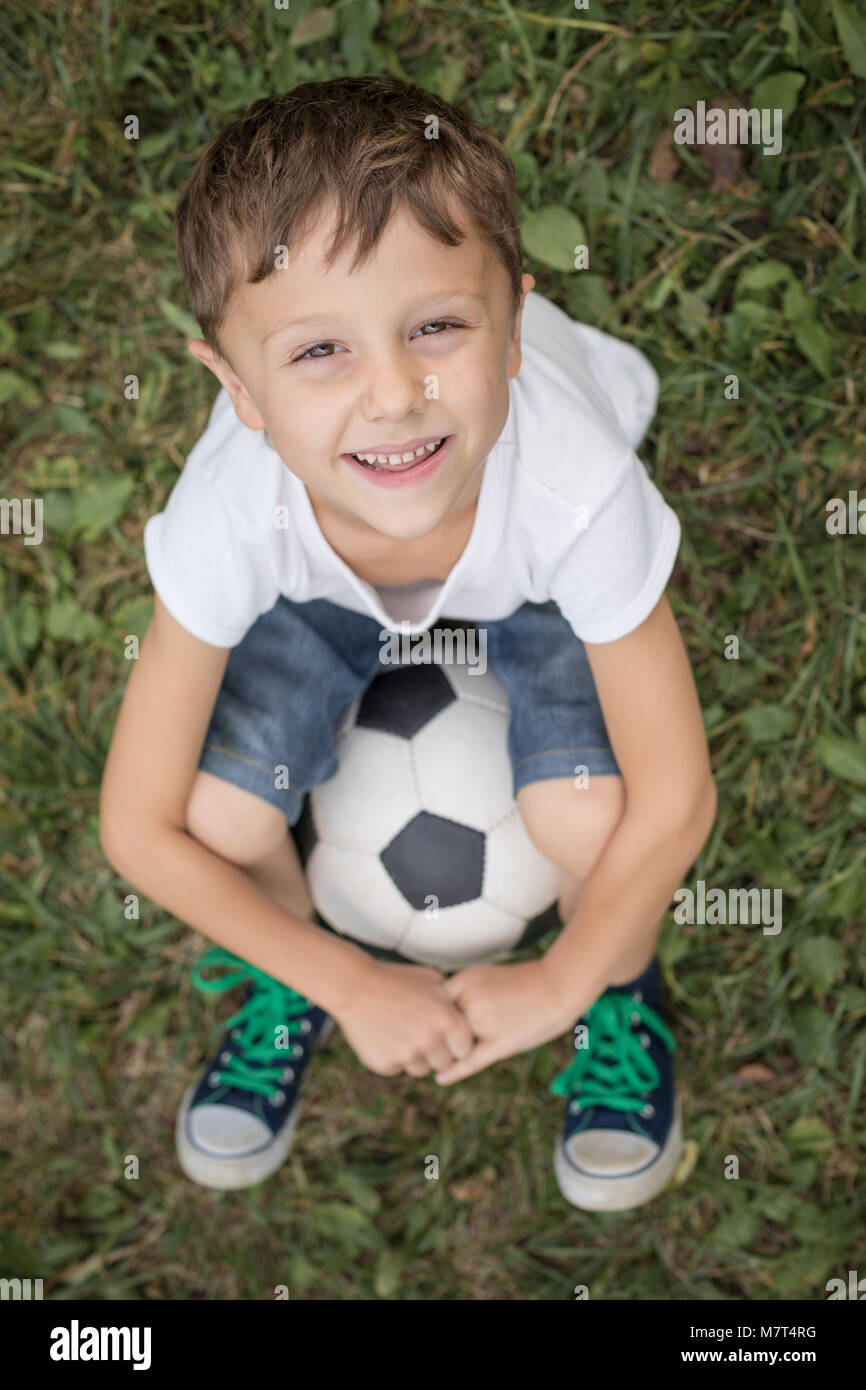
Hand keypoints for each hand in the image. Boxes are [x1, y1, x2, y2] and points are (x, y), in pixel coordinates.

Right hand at [332, 959, 475, 1077]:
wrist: (355, 986)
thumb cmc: (394, 980)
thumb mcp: (430, 979)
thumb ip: (451, 999)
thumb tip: (465, 1012)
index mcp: (446, 1020)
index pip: (465, 1049)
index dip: (456, 1043)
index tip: (447, 1038)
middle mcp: (429, 1040)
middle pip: (444, 1063)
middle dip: (436, 1052)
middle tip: (422, 1034)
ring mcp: (407, 1055)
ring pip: (421, 1069)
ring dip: (415, 1056)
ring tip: (401, 1031)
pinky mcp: (386, 1065)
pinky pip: (398, 1068)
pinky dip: (393, 1057)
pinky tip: (385, 1035)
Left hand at [433, 958, 579, 1084]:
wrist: (558, 986)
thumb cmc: (524, 980)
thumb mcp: (486, 975)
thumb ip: (463, 992)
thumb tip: (441, 1008)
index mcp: (466, 982)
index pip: (434, 1001)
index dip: (430, 1011)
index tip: (424, 1016)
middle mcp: (470, 1002)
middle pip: (441, 1023)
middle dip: (441, 1029)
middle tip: (450, 1030)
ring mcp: (484, 1024)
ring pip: (456, 1042)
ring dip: (454, 1044)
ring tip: (462, 1043)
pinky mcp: (499, 1044)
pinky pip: (471, 1062)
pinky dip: (454, 1071)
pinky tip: (440, 1079)